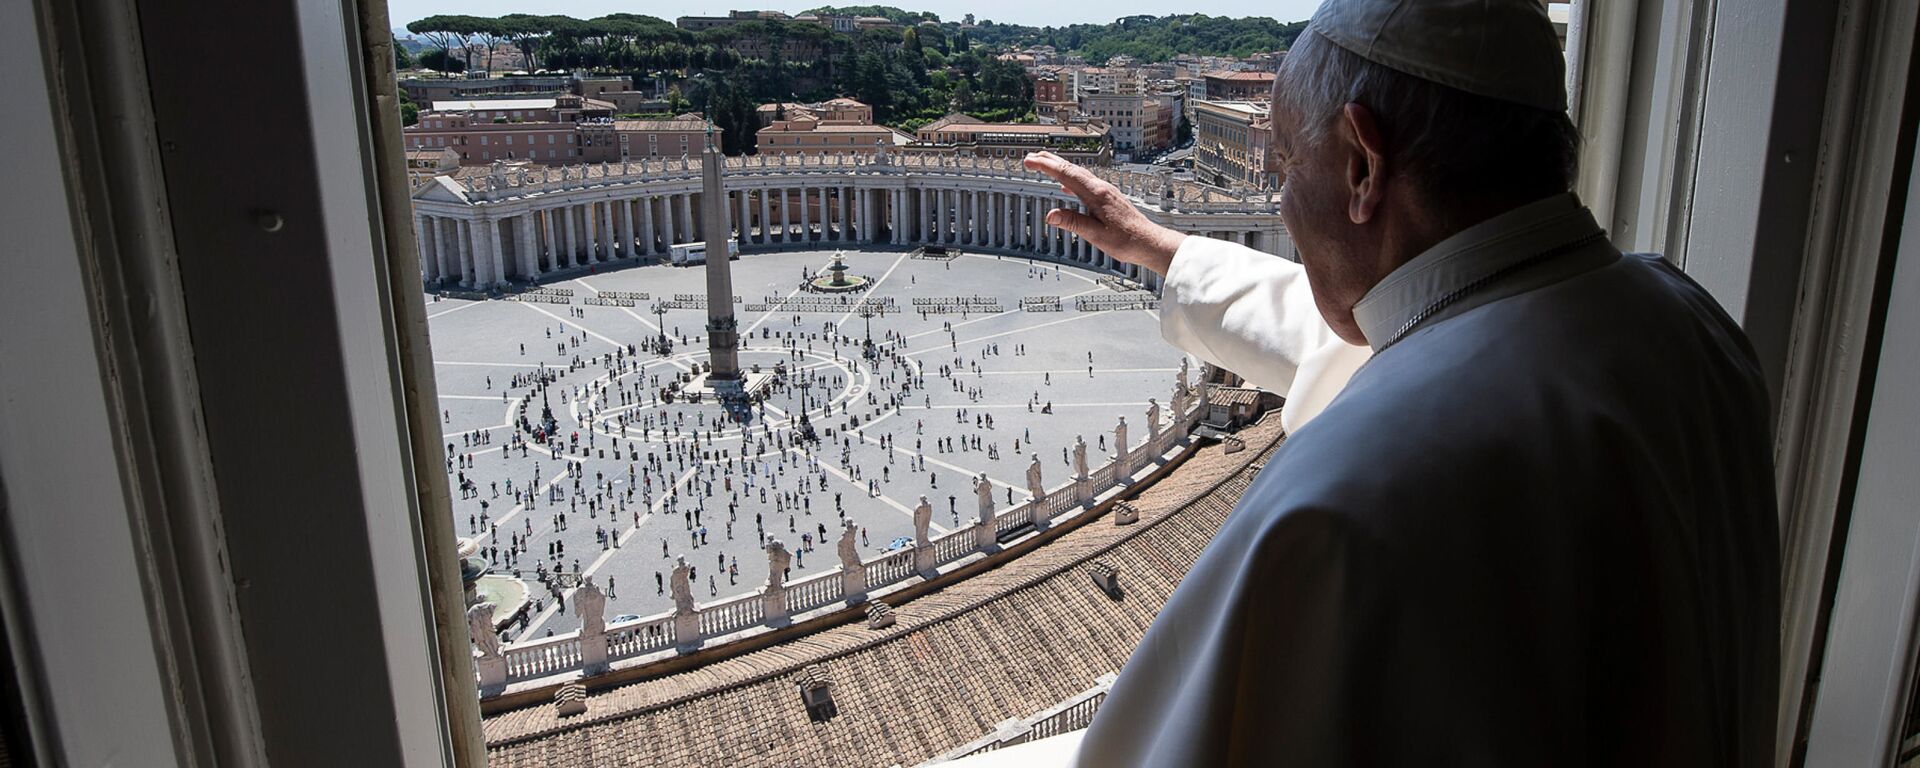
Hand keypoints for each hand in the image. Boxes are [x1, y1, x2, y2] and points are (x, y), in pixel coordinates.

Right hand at [1022, 151, 1185, 275]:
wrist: (1149, 242)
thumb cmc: (1126, 240)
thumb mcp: (1096, 235)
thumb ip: (1073, 223)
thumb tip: (1051, 216)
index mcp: (1096, 194)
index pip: (1066, 175)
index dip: (1045, 166)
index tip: (1029, 160)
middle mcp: (1101, 188)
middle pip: (1071, 168)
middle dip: (1049, 161)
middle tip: (1031, 156)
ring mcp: (1105, 191)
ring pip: (1078, 174)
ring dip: (1059, 168)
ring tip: (1045, 164)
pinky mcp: (1107, 197)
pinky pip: (1084, 183)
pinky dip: (1071, 180)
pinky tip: (1066, 188)